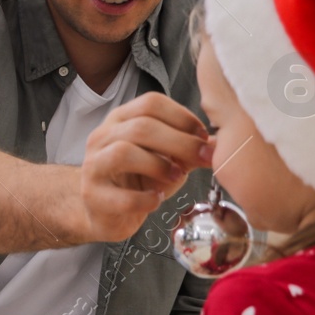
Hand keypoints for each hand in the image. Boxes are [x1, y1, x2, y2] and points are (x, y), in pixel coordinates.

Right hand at [78, 92, 210, 242]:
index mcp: (121, 120)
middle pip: (140, 126)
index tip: (203, 135)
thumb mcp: (165, 158)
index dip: (182, 116)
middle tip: (202, 157)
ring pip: (123, 153)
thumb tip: (221, 143)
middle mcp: (102, 137)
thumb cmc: (137, 180)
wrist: (104, 211)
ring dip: (158, 165)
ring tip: (177, 177)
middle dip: (179, 142)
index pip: (151, 103)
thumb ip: (188, 149)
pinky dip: (145, 199)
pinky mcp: (92, 195)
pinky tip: (156, 200)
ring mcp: (93, 165)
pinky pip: (121, 196)